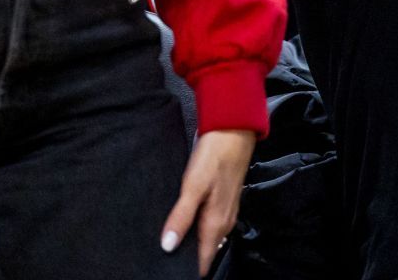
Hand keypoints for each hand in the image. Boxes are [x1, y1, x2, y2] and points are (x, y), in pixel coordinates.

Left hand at [162, 127, 254, 275]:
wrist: (234, 130)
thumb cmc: (214, 156)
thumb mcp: (193, 185)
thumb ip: (181, 217)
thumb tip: (167, 246)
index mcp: (216, 223)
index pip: (203, 261)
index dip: (186, 268)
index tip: (167, 269)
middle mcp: (224, 222)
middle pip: (206, 251)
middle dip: (187, 257)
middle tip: (163, 254)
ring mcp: (226, 211)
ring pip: (208, 238)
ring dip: (192, 242)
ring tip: (169, 240)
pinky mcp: (224, 201)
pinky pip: (210, 224)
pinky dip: (197, 227)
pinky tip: (184, 220)